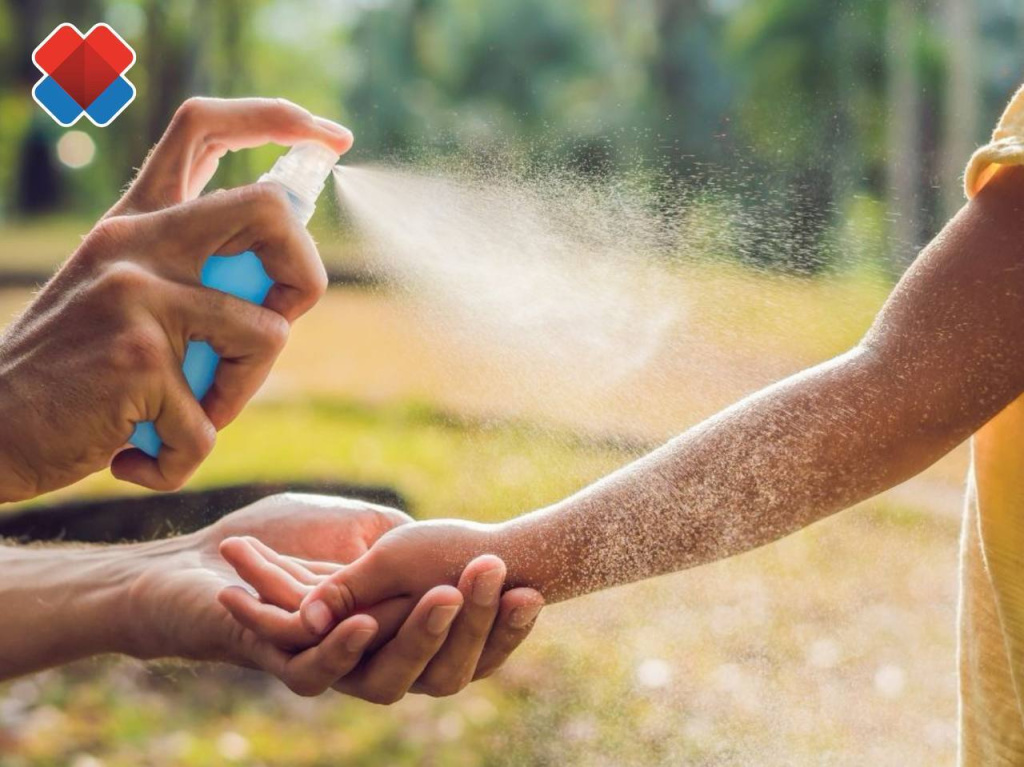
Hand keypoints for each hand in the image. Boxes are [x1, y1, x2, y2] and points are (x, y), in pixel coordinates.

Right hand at [0, 98, 350, 499]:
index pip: (203, 129)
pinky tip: (135, 456)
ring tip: (186, 415)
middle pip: (269, 210)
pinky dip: (181, 458)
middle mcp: (136, 243)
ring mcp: (137, 295)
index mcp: (134, 223)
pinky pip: (210, 426)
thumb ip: (187, 273)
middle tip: (279, 321)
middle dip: (305, 274)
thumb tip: (281, 275)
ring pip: (267, 336)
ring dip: (240, 394)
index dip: (276, 118)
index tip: (330, 138)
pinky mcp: (138, 359)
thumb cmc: (72, 371)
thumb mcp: (120, 297)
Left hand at [128, 495, 541, 700]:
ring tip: (445, 593)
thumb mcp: (368, 530)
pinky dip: (342, 648)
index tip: (532, 590)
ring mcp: (333, 670)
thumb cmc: (289, 537)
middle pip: (441, 666)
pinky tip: (362, 622)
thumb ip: (413, 547)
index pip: (469, 644)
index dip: (502, 626)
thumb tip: (479, 553)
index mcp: (404, 634)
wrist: (209, 557)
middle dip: (471, 621)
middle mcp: (376, 662)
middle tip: (493, 573)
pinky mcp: (284, 667)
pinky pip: (321, 672)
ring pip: (389, 676)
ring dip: (417, 633)